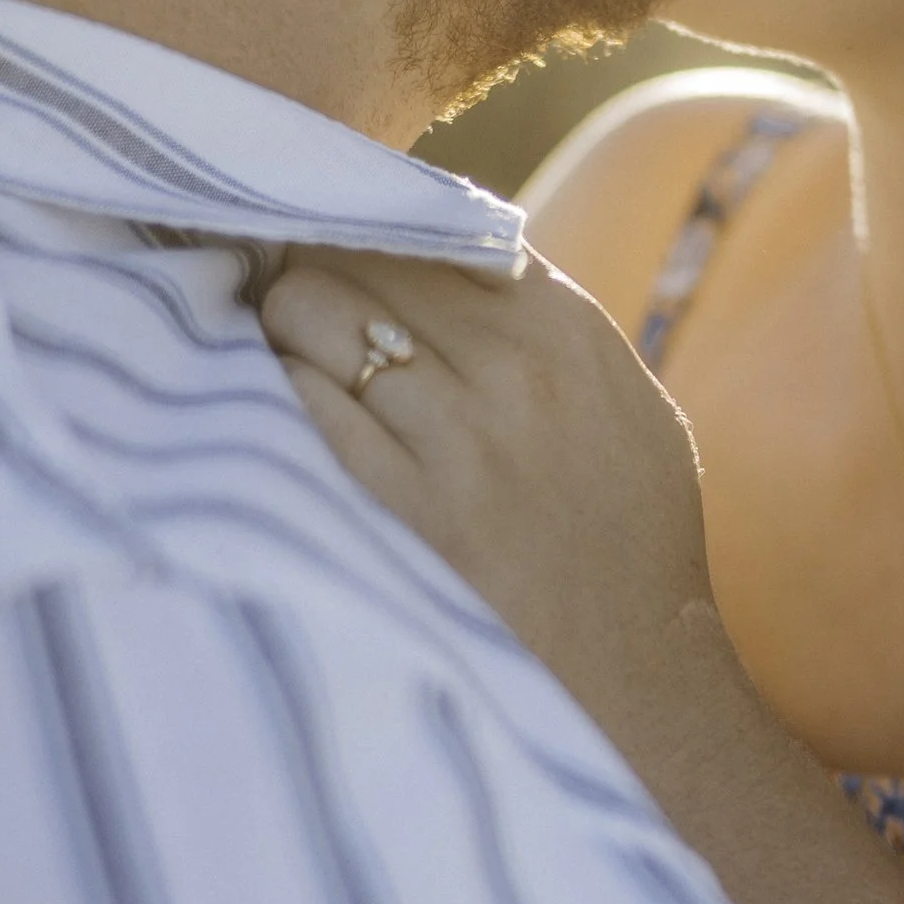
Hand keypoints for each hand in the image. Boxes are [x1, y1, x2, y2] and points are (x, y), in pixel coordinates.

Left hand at [258, 247, 732, 749]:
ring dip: (279, 327)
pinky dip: (272, 392)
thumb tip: (456, 257)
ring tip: (275, 358)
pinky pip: (301, 401)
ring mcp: (457, 434)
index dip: (371, 231)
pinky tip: (268, 414)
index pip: (436, 223)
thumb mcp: (626, 409)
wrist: (635, 679)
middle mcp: (514, 365)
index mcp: (568, 329)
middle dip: (311, 268)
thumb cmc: (629, 546)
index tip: (337, 252)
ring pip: (315, 311)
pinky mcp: (400, 504)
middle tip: (282, 301)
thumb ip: (548, 329)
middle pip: (361, 255)